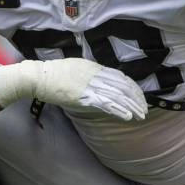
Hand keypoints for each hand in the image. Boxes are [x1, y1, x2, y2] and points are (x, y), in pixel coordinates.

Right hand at [0, 58, 147, 120]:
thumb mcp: (77, 68)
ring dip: (131, 106)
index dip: (133, 88)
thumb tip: (104, 85)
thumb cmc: (55, 74)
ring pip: (117, 95)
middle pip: (123, 87)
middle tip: (144, 109)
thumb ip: (92, 75)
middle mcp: (96, 74)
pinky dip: (118, 110)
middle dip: (136, 99)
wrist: (39, 77)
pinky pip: (106, 103)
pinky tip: (127, 116)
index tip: (140, 98)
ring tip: (140, 115)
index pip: (121, 77)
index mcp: (95, 67)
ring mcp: (90, 85)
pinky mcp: (84, 96)